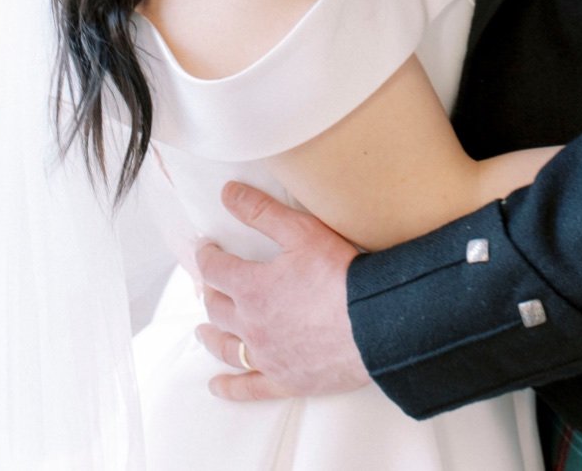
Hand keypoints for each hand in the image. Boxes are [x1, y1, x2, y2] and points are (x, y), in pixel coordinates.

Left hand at [195, 181, 369, 401]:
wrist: (378, 324)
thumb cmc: (341, 275)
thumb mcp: (300, 231)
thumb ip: (261, 211)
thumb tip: (228, 192)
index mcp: (250, 287)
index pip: (215, 269)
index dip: (208, 256)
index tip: (207, 249)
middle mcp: (251, 324)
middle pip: (218, 308)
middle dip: (211, 292)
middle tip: (211, 286)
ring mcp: (267, 356)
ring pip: (226, 347)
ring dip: (212, 336)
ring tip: (203, 331)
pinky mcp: (286, 380)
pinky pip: (250, 389)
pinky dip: (231, 388)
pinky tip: (218, 386)